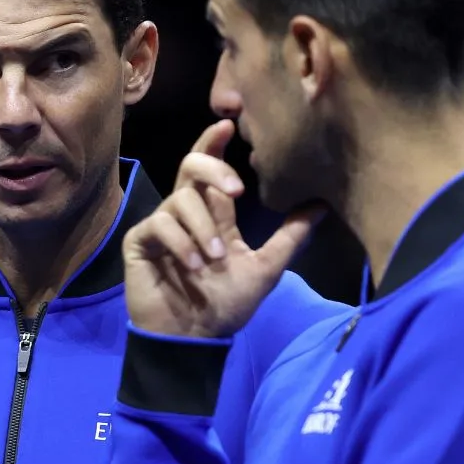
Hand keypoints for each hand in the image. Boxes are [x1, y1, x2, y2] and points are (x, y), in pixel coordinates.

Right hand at [123, 120, 324, 337]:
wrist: (193, 338)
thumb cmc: (226, 306)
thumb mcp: (266, 269)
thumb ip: (290, 237)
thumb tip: (322, 205)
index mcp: (214, 217)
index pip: (211, 171)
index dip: (215, 144)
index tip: (228, 125)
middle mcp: (186, 215)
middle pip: (190, 168)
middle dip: (214, 169)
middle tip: (237, 190)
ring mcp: (161, 227)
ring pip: (180, 200)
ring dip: (203, 229)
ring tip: (213, 261)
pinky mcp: (140, 242)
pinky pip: (160, 225)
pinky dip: (181, 243)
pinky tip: (194, 266)